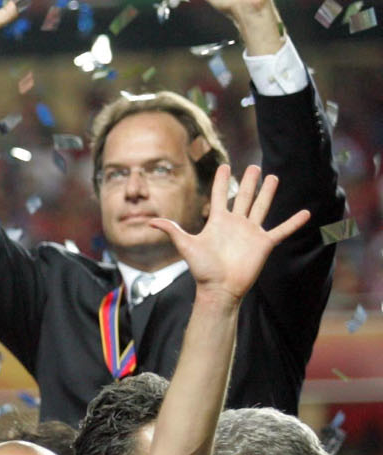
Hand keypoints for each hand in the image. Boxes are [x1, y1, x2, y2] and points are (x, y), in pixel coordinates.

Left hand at [148, 163, 310, 302]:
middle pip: (244, 197)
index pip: (221, 196)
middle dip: (249, 182)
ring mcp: (251, 232)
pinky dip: (293, 223)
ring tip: (274, 177)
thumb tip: (149, 221)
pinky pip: (281, 230)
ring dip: (268, 193)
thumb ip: (172, 230)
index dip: (222, 181)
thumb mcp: (186, 245)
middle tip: (254, 166)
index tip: (225, 166)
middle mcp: (235, 224)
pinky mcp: (264, 244)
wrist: (218, 288)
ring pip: (262, 207)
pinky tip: (306, 213)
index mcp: (217, 221)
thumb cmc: (202, 269)